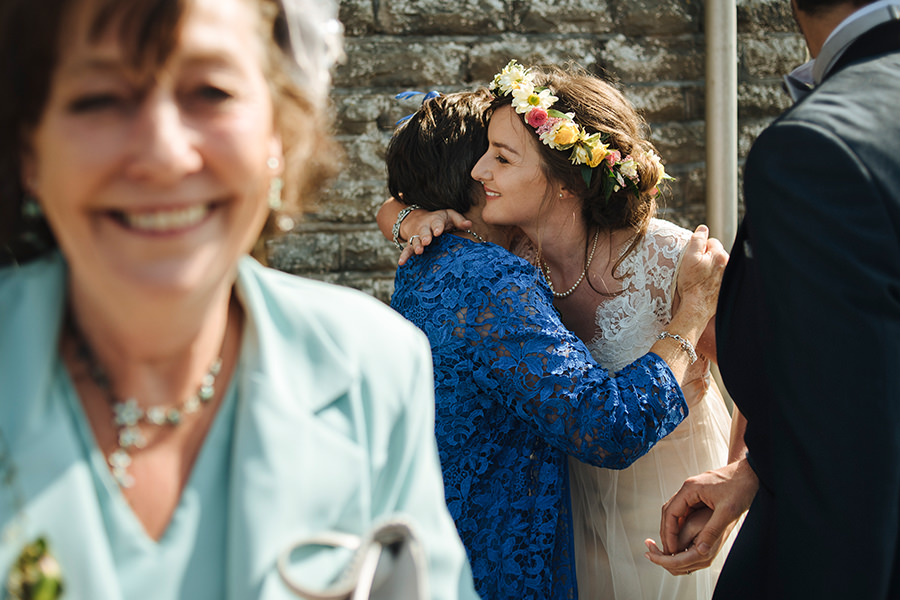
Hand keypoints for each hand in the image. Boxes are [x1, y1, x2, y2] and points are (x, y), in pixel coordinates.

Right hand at [398, 209, 471, 265]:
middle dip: (425, 236)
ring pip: (415, 241)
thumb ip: (459, 220)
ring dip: (416, 245)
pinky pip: (407, 250)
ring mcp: (417, 237)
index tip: (438, 231)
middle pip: (424, 231)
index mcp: (435, 220)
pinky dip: (404, 256)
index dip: (437, 227)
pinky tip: (401, 262)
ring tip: (419, 251)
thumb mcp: (449, 215)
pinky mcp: (411, 245)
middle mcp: (424, 228)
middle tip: (427, 241)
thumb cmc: (440, 219)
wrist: (419, 219)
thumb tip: (469, 224)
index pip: (437, 223)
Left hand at [644, 507, 729, 575]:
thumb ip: (680, 539)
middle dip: (659, 557)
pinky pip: (684, 558)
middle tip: (648, 544)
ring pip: (678, 564)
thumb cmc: (714, 513)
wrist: (730, 509)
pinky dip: (672, 552)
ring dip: (664, 554)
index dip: (658, 558)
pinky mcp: (702, 552)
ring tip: (653, 542)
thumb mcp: (693, 523)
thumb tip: (668, 550)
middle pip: (675, 566)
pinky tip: (667, 541)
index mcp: (701, 553)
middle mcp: (703, 559)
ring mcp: (703, 557)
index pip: (674, 562)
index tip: (648, 552)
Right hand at [645, 457, 757, 574]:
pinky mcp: (700, 494)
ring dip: (674, 528)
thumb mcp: (727, 512)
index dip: (668, 533)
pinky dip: (684, 524)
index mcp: (690, 489)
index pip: (670, 513)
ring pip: (676, 511)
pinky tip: (687, 536)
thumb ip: (712, 531)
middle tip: (669, 551)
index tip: (671, 549)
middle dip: (667, 532)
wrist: (751, 473)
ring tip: (676, 546)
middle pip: (669, 512)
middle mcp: (688, 488)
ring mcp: (694, 491)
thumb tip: (700, 551)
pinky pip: (687, 511)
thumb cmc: (741, 487)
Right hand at [675, 225, 727, 325]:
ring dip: (710, 267)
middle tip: (695, 269)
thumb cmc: (691, 284)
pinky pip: (719, 275)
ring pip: (717, 264)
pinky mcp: (727, 285)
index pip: (710, 242)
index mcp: (720, 255)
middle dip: (706, 257)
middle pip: (716, 253)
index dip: (699, 249)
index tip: (693, 259)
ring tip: (700, 278)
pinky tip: (705, 284)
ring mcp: (729, 275)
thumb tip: (703, 228)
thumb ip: (697, 240)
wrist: (696, 307)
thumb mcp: (689, 258)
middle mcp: (728, 264)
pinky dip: (713, 277)